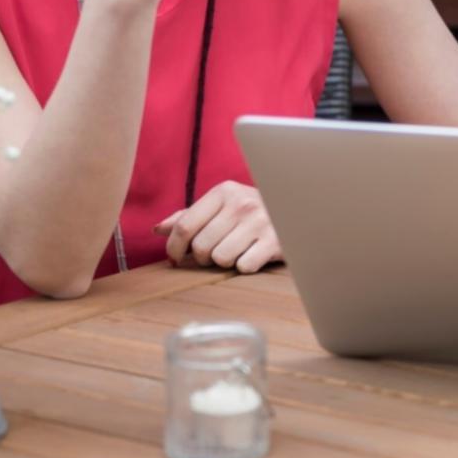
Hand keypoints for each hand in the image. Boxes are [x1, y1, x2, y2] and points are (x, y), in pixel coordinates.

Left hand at [153, 181, 280, 272]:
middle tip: (215, 252)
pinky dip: (245, 266)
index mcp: (225, 191)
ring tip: (236, 251)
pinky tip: (253, 254)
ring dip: (225, 261)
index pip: (184, 226)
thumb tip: (158, 229)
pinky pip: (243, 266)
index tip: (176, 258)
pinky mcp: (275, 241)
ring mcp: (260, 221)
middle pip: (200, 246)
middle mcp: (242, 203)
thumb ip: (190, 216)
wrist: (299, 212)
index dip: (174, 248)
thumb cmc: (252, 213)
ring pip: (220, 258)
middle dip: (203, 257)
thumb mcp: (222, 206)